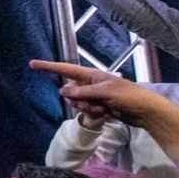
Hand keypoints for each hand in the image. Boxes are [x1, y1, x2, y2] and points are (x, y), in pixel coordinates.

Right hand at [30, 60, 171, 128]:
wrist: (146, 111)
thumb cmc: (129, 96)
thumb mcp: (104, 92)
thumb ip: (82, 92)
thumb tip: (63, 91)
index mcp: (92, 75)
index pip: (66, 69)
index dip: (49, 67)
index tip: (32, 64)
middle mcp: (91, 84)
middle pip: (70, 92)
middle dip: (77, 100)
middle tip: (94, 104)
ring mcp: (95, 96)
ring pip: (77, 103)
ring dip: (86, 108)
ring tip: (103, 109)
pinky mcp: (99, 106)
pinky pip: (86, 110)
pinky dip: (93, 113)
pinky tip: (106, 114)